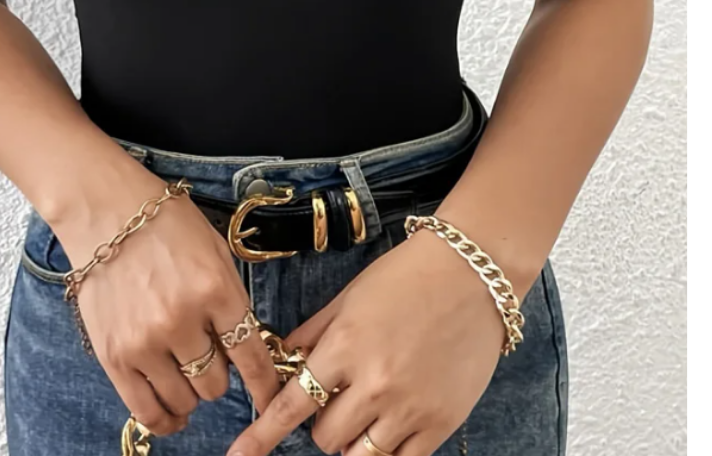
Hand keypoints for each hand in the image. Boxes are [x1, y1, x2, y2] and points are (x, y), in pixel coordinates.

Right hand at [53, 164, 281, 437]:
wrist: (106, 210)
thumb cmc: (165, 224)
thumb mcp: (214, 251)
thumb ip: (231, 299)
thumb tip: (243, 348)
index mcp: (214, 289)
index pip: (250, 355)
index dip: (264, 384)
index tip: (270, 398)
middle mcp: (182, 320)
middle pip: (216, 383)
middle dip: (219, 375)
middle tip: (209, 357)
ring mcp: (145, 341)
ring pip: (185, 400)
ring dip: (191, 393)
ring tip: (185, 375)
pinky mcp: (114, 355)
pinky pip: (145, 409)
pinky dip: (164, 418)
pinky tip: (172, 413)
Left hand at [225, 227, 504, 455]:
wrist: (471, 274)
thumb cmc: (407, 277)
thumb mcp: (349, 296)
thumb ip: (313, 332)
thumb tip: (283, 358)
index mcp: (344, 347)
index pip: (292, 404)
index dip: (263, 434)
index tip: (240, 454)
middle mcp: (373, 384)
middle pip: (326, 438)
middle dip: (323, 423)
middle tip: (338, 399)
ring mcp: (409, 407)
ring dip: (353, 442)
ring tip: (365, 413)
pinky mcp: (441, 422)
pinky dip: (388, 450)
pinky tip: (390, 429)